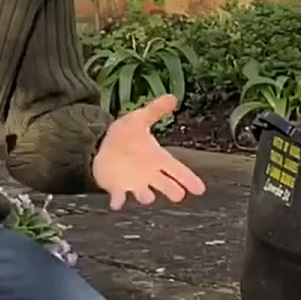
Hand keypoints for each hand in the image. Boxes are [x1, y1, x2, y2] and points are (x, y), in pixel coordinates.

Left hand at [92, 94, 206, 210]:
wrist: (101, 144)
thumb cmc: (126, 135)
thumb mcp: (140, 119)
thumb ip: (156, 110)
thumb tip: (172, 96)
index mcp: (158, 159)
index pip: (177, 170)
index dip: (189, 179)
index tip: (200, 189)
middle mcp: (149, 174)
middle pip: (166, 185)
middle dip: (171, 190)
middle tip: (178, 195)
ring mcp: (133, 183)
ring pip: (144, 193)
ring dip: (145, 195)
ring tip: (147, 196)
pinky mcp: (116, 187)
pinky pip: (119, 196)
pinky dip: (118, 200)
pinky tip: (117, 203)